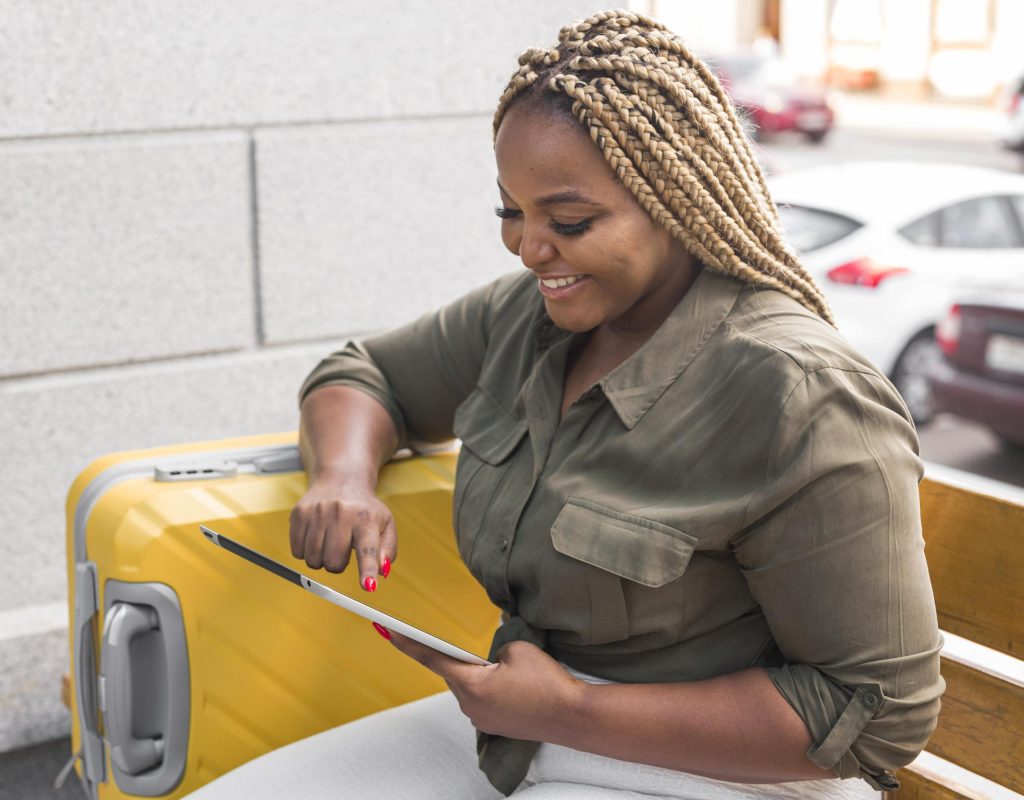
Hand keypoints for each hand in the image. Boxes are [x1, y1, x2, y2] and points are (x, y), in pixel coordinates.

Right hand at [289, 477, 396, 590]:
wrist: (340, 480)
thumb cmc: (364, 508)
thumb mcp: (385, 525)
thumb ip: (387, 550)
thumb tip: (381, 572)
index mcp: (366, 519)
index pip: (368, 549)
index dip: (367, 570)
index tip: (368, 586)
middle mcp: (342, 514)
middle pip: (334, 563)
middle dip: (338, 564)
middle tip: (343, 549)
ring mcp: (318, 513)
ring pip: (314, 560)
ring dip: (322, 559)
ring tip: (330, 541)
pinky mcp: (299, 514)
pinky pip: (297, 552)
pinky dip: (306, 552)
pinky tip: (316, 537)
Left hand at [378, 627, 584, 740]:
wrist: (571, 715)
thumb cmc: (547, 682)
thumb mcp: (516, 649)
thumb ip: (492, 649)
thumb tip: (487, 660)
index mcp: (472, 684)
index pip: (432, 658)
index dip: (407, 643)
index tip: (386, 630)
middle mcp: (470, 705)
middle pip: (452, 672)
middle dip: (460, 657)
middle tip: (476, 648)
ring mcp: (481, 718)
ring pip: (467, 685)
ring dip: (476, 673)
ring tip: (506, 669)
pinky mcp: (493, 724)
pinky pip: (480, 698)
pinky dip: (486, 687)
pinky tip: (509, 683)